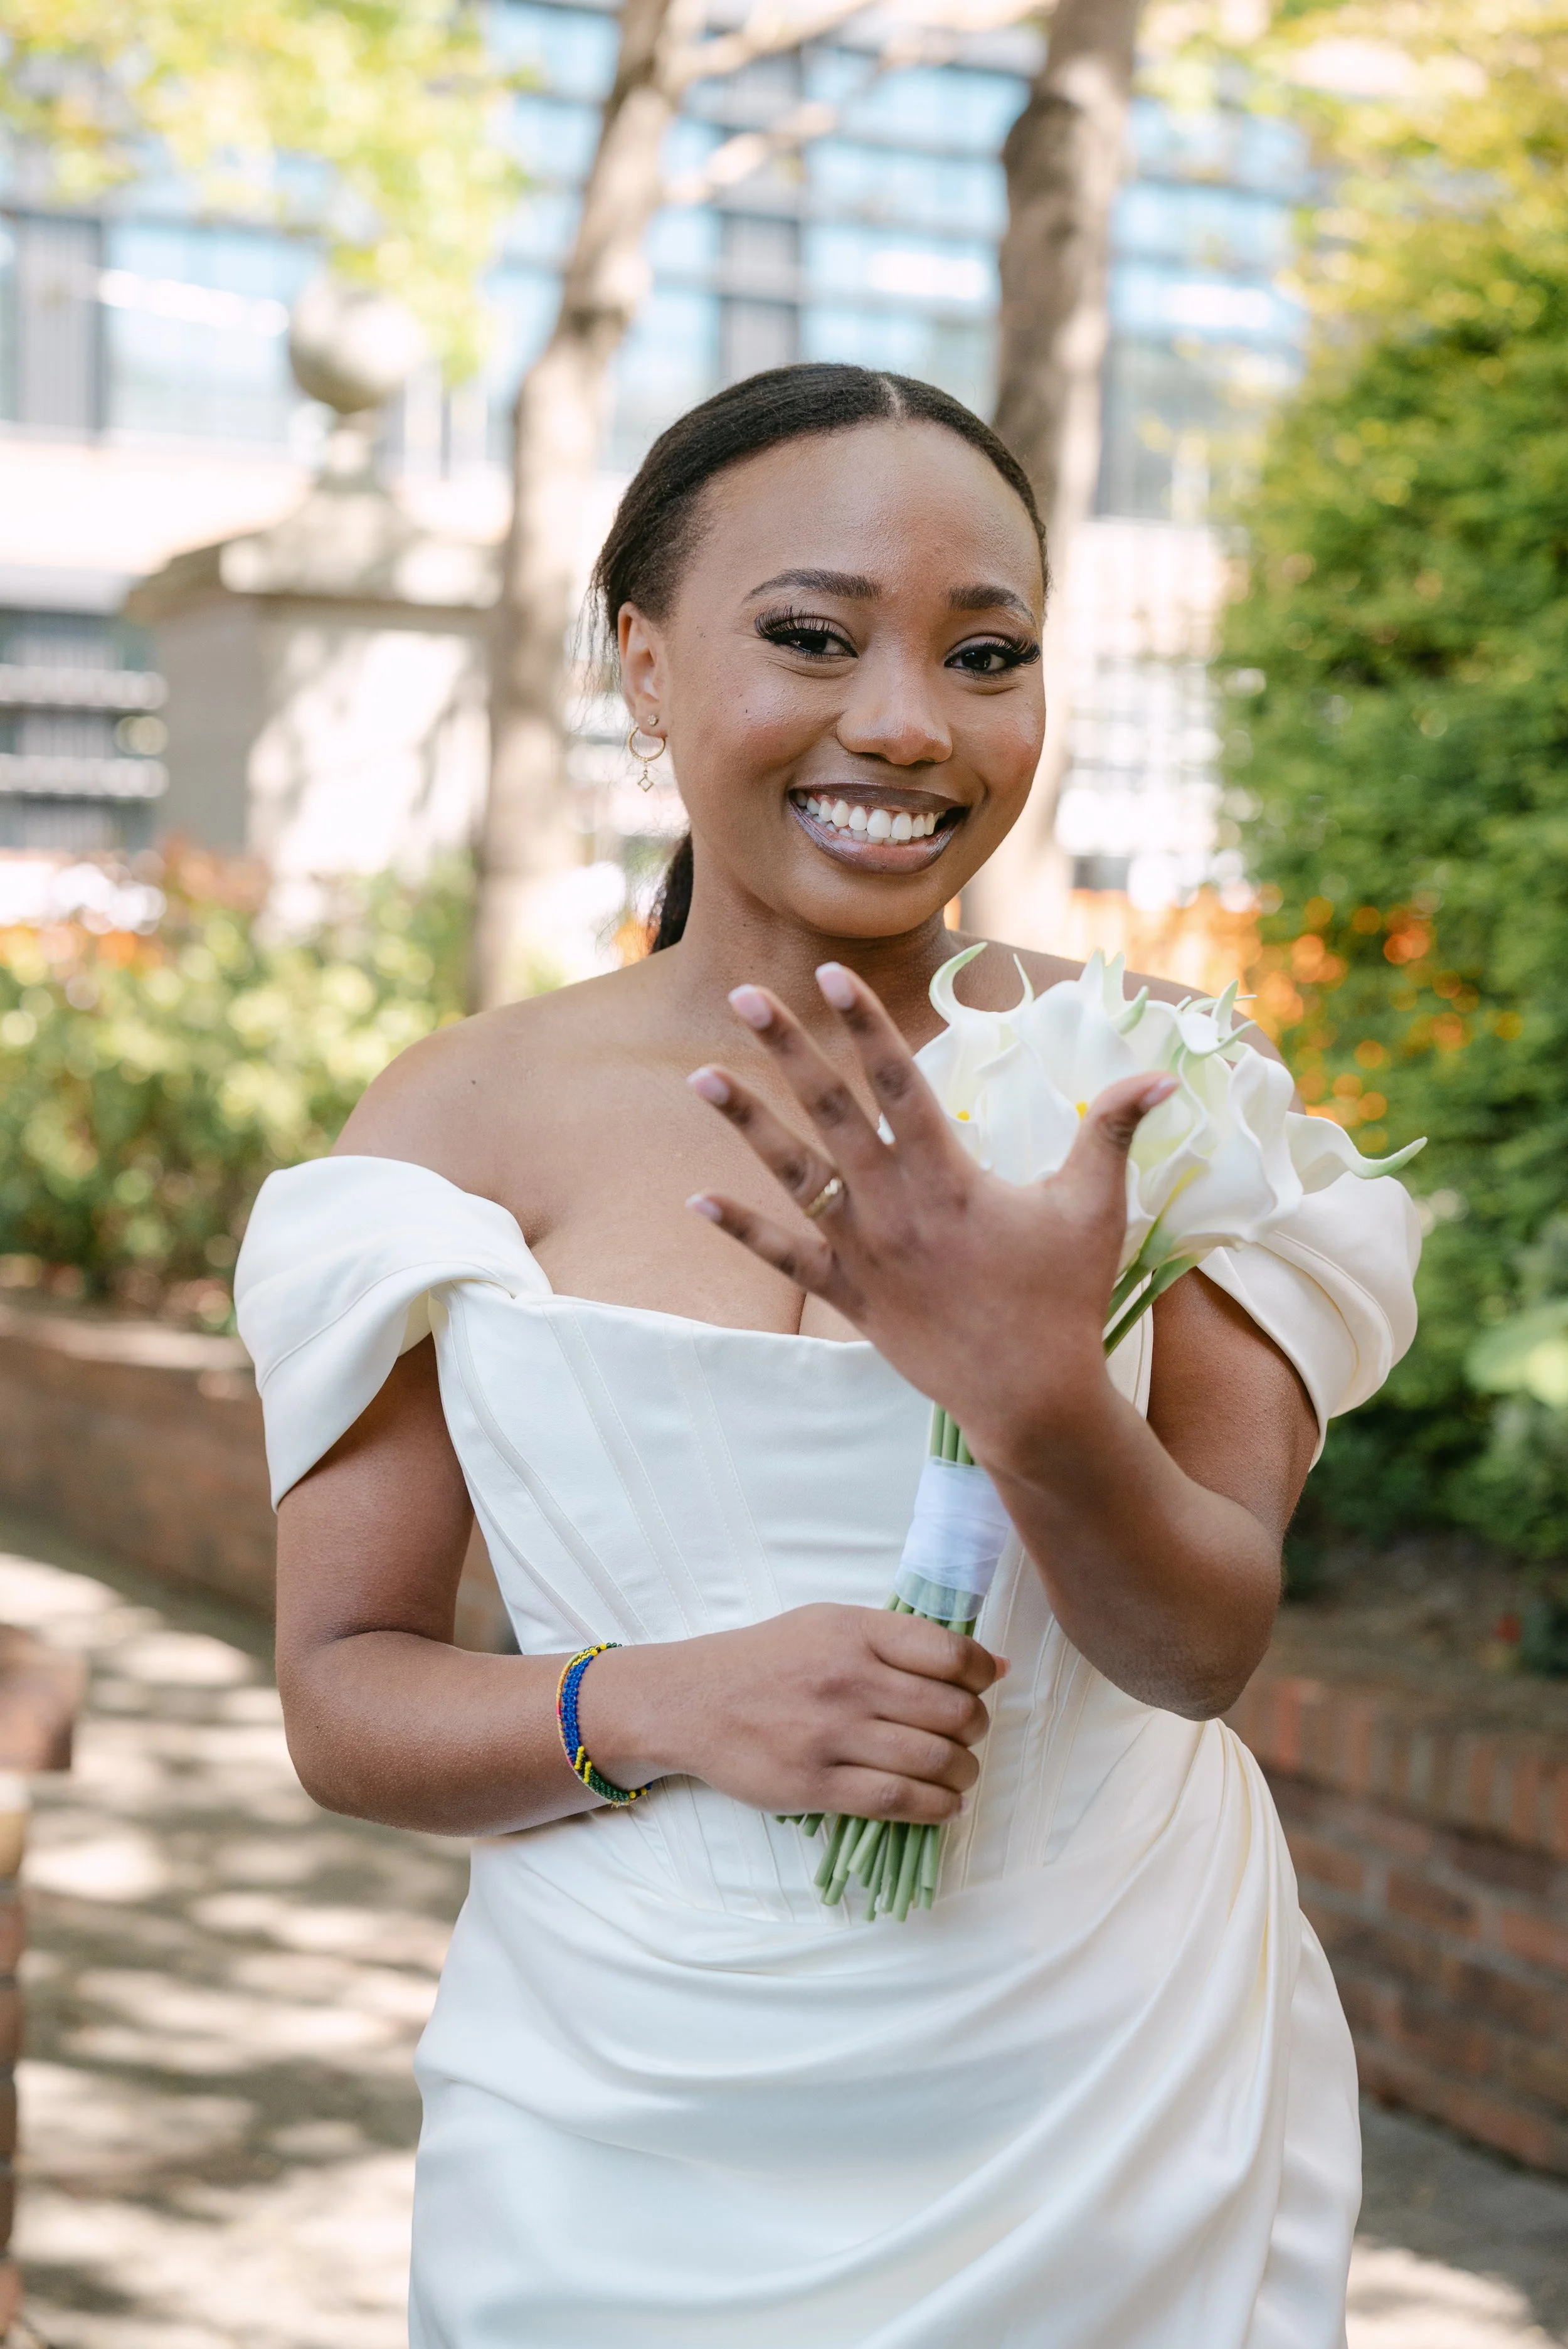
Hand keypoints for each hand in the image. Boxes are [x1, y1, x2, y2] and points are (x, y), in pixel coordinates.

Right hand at [579, 1604, 1001, 1821]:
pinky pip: (897, 1801)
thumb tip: (997, 1665)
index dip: (982, 1674)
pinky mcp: (814, 1785)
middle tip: (969, 1734)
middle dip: (976, 1728)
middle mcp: (847, 1680)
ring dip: (964, 1773)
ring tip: (961, 1773)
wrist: (693, 1701)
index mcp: (855, 1632)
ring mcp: (831, 1735)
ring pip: (932, 1761)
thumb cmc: (769, 1660)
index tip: (984, 1685)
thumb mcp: (831, 1625)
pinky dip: (935, 1808)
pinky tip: (945, 1805)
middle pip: (951, 1712)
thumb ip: (905, 1641)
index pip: (950, 1653)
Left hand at [684, 963, 1176, 1469]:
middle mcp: (894, 1206)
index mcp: (948, 1176)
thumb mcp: (1096, 1208)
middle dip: (787, 1049)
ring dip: (746, 1124)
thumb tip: (1157, 1074)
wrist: (1030, 1399)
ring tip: (702, 1076)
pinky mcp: (850, 1295)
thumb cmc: (1065, 1298)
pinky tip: (697, 1199)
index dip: (864, 1023)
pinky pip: (785, 1257)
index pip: (899, 1081)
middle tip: (744, 996)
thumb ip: (1113, 1132)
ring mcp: (865, 1251)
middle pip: (830, 1111)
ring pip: (793, 1175)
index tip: (828, 973)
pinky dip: (741, 1230)